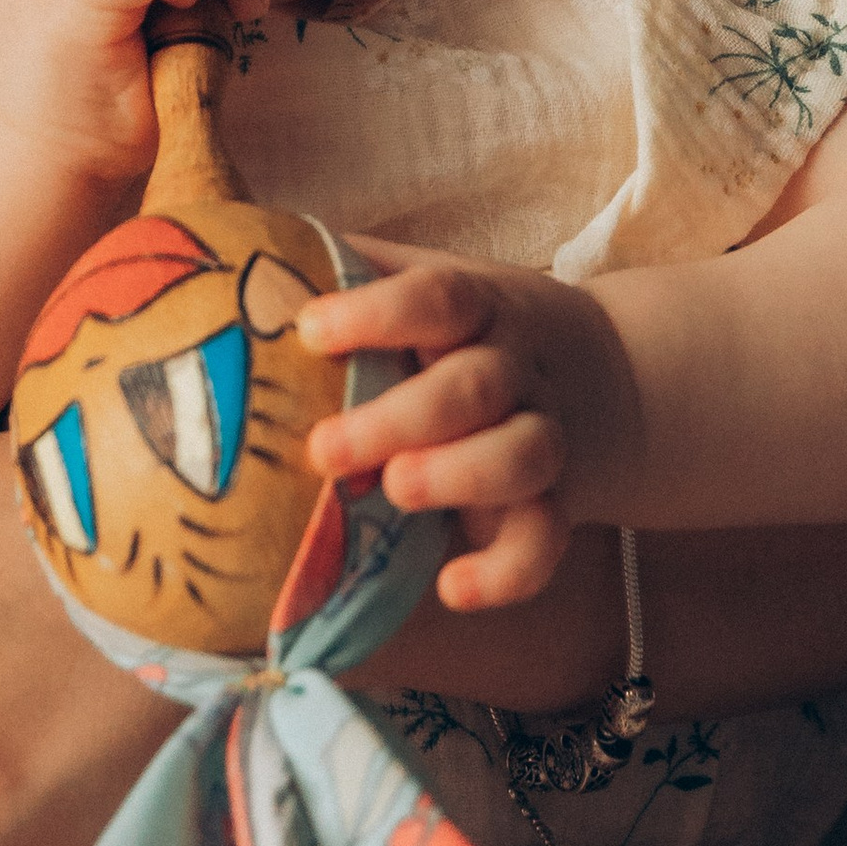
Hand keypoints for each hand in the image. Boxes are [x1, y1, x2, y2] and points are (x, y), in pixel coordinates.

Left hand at [300, 246, 642, 610]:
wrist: (606, 377)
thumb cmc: (467, 334)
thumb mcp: (423, 283)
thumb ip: (347, 272)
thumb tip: (240, 258)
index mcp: (476, 310)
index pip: (439, 298)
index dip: (377, 312)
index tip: (310, 330)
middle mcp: (515, 370)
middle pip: (476, 384)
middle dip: (401, 418)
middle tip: (324, 450)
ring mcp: (542, 436)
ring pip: (525, 454)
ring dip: (461, 475)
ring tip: (397, 491)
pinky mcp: (553, 505)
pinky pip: (546, 541)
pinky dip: (506, 571)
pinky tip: (453, 588)